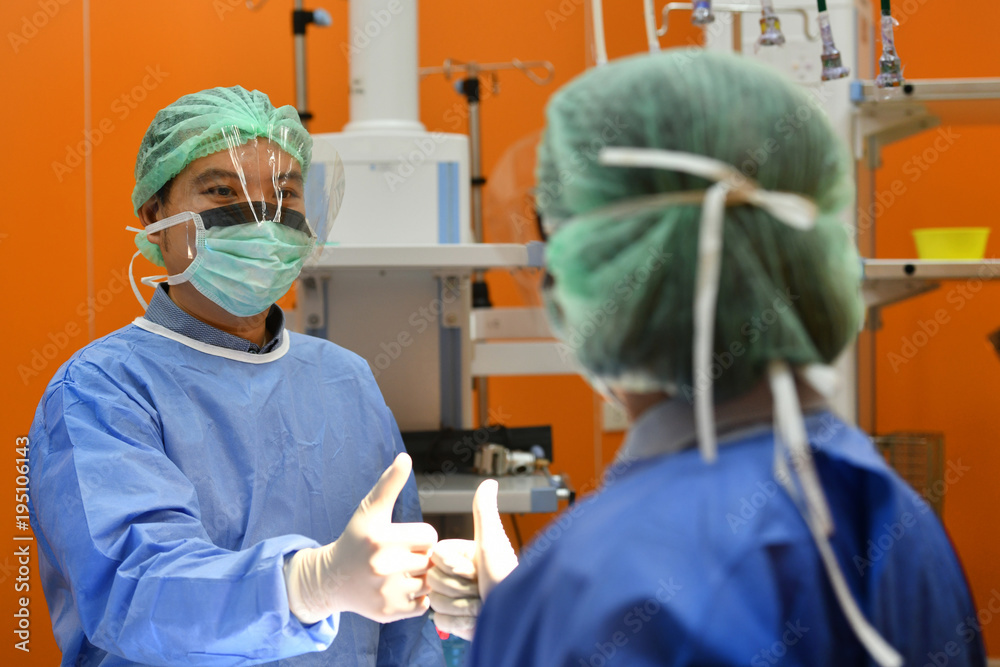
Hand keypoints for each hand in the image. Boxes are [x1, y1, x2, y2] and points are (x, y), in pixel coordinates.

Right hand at [284, 453, 437, 623]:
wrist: (331, 580)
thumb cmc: (356, 540)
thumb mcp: (369, 511)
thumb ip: (389, 484)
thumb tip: (405, 457)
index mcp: (380, 538)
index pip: (430, 536)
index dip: (420, 536)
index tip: (404, 539)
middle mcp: (382, 566)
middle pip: (430, 559)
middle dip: (420, 557)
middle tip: (400, 557)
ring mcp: (386, 592)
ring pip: (429, 582)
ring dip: (420, 578)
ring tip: (400, 573)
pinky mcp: (389, 613)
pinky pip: (423, 604)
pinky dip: (416, 598)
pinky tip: (398, 590)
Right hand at [427, 480, 517, 639]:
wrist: (515, 620)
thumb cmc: (506, 579)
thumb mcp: (492, 543)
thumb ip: (484, 512)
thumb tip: (489, 481)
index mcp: (464, 555)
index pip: (435, 556)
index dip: (453, 566)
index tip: (475, 569)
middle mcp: (459, 576)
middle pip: (433, 579)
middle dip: (458, 587)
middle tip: (480, 588)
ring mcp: (456, 599)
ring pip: (436, 601)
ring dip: (461, 606)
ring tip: (482, 604)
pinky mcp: (455, 622)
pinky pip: (441, 621)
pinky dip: (460, 622)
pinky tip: (477, 620)